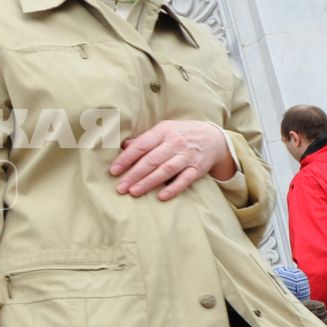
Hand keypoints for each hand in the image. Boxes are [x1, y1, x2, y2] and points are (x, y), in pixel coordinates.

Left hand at [109, 119, 233, 200]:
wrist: (213, 137)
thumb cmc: (180, 134)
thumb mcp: (163, 130)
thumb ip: (144, 139)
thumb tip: (123, 146)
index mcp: (163, 131)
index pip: (141, 146)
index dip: (126, 159)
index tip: (113, 171)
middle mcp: (175, 142)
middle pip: (151, 160)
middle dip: (134, 174)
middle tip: (120, 188)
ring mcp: (187, 156)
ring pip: (166, 170)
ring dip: (149, 182)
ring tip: (134, 192)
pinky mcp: (198, 169)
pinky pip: (185, 179)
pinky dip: (174, 188)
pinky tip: (161, 196)